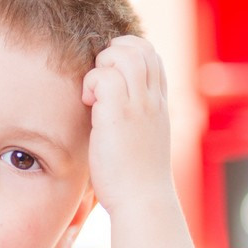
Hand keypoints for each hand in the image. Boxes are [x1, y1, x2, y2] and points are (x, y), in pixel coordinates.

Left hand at [81, 35, 171, 214]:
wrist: (143, 201)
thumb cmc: (135, 178)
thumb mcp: (142, 139)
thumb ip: (132, 117)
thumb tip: (107, 107)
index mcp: (159, 103)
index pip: (151, 54)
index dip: (127, 52)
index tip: (108, 75)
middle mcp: (153, 99)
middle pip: (139, 47)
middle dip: (112, 52)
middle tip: (98, 81)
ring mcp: (139, 105)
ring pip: (123, 55)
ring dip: (101, 65)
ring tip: (93, 93)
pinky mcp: (119, 114)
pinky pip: (104, 76)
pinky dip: (90, 83)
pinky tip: (88, 105)